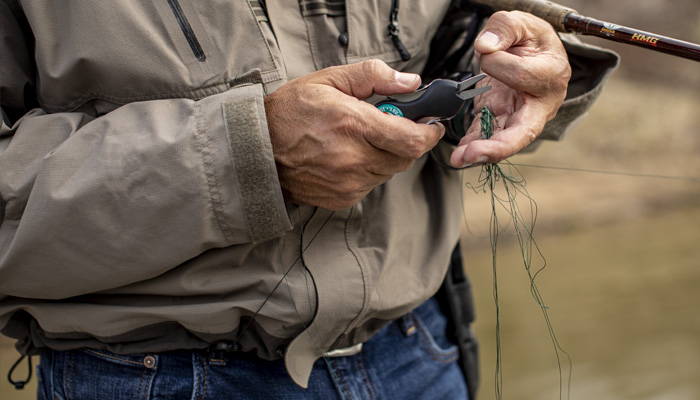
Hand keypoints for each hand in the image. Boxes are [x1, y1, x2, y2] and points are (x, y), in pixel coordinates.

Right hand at [265, 60, 444, 209]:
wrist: (257, 150)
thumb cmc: (291, 111)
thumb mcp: (329, 80)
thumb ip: (373, 76)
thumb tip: (411, 83)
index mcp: (353, 125)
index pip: (412, 140)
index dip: (429, 133)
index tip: (431, 124)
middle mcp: (354, 159)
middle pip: (405, 158)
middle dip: (406, 141)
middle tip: (390, 126)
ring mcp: (348, 183)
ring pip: (389, 172)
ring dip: (385, 156)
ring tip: (360, 140)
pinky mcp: (342, 198)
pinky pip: (371, 185)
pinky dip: (368, 171)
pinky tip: (346, 157)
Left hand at [450, 11, 570, 166]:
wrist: (531, 53)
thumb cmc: (529, 39)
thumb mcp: (521, 23)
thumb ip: (504, 29)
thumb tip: (485, 47)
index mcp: (551, 74)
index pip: (522, 75)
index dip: (500, 63)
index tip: (488, 50)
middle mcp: (540, 104)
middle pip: (524, 132)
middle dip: (499, 146)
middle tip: (473, 153)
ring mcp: (520, 117)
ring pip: (504, 141)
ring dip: (481, 152)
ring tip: (458, 159)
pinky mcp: (500, 120)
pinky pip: (486, 136)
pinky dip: (471, 146)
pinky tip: (458, 155)